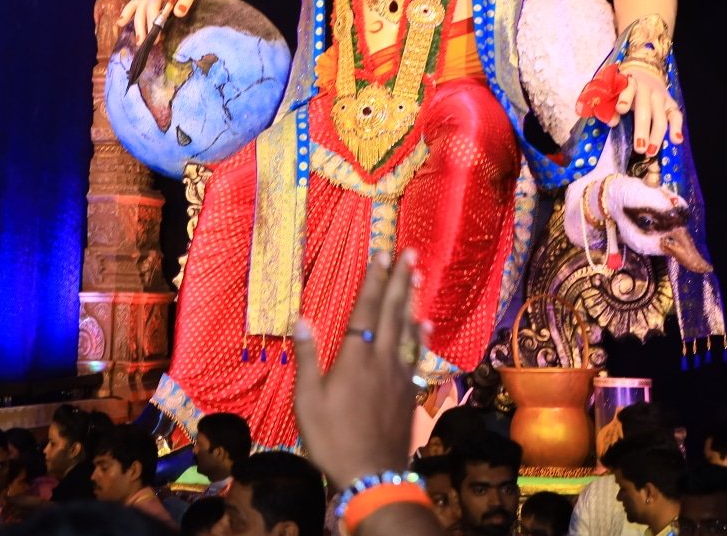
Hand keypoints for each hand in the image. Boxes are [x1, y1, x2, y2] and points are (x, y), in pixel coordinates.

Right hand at [116, 0, 199, 43]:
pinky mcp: (140, 1)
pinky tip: (120, 23)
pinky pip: (131, 7)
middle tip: (152, 38)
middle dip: (149, 22)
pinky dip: (126, 15)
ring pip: (139, 10)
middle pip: (148, 5)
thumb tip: (179, 13)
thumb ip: (185, 1)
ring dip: (138, 25)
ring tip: (139, 40)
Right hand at [293, 251, 422, 488]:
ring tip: (418, 277)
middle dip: (399, 280)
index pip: (366, 309)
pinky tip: (425, 326)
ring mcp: (399, 375)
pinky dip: (420, 336)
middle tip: (410, 253)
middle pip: (393, 312)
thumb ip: (307, 358)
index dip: (374, 280)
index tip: (381, 254)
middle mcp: (381, 359)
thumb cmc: (332, 438)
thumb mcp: (308, 401)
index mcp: (355, 357)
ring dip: (411, 301)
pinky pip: (416, 354)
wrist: (372, 474)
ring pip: (408, 329)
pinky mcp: (408, 391)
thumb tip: (301, 319)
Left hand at [615, 64, 683, 155]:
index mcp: (629, 83)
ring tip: (650, 152)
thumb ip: (609, 105)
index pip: (628, 90)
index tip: (620, 109)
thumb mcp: (615, 91)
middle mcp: (647, 90)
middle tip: (639, 148)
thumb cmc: (624, 87)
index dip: (624, 99)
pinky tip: (677, 141)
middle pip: (645, 110)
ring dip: (656, 136)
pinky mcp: (671, 104)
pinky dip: (677, 128)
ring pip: (660, 117)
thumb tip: (611, 122)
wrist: (645, 72)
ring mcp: (660, 97)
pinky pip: (676, 116)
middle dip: (642, 130)